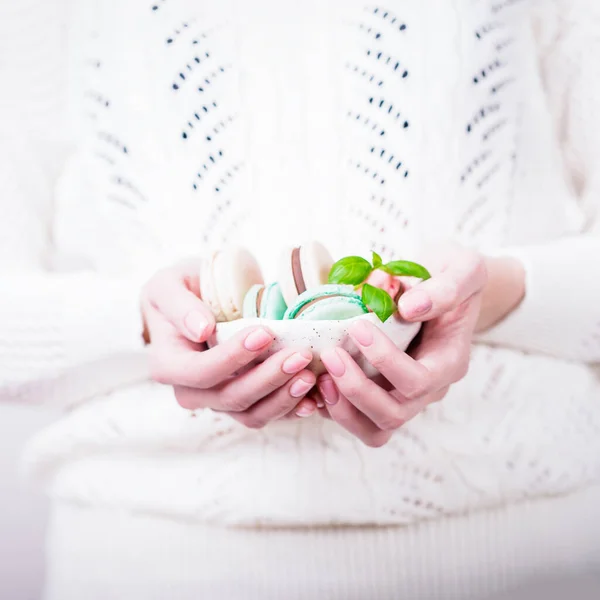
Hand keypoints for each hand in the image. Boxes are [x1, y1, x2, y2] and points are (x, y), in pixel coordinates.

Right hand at [141, 260, 316, 427]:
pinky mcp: (242, 402)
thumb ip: (180, 306)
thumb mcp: (167, 285)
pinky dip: (291, 409)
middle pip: (231, 397)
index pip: (202, 372)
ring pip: (251, 414)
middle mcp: (192, 392)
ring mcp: (218, 401)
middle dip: (269, 378)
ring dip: (283, 398)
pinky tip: (313, 399)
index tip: (265, 333)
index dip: (234, 357)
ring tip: (310, 376)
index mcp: (169, 365)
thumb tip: (202, 329)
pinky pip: (266, 414)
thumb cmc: (179, 291)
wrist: (191, 304)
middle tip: (301, 355)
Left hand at [315, 244, 486, 446]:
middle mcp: (430, 388)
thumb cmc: (454, 276)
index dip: (385, 360)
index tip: (357, 326)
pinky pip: (359, 420)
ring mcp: (406, 395)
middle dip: (357, 389)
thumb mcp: (463, 269)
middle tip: (330, 355)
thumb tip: (409, 308)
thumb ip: (445, 288)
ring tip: (320, 376)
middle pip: (394, 414)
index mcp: (449, 361)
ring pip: (375, 429)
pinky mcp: (384, 394)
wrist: (446, 287)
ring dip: (343, 409)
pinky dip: (334, 408)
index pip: (418, 380)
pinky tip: (316, 381)